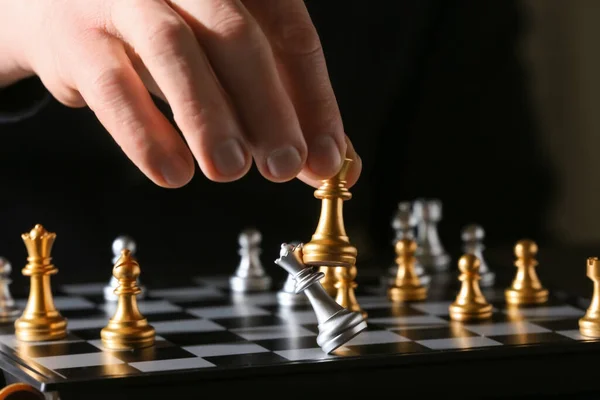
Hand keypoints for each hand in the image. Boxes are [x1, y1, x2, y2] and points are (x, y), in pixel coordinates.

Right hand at [0, 0, 360, 187]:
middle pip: (235, 33)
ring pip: (173, 50)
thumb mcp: (223, 57)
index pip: (289, 31)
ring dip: (208, 116)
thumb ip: (280, 103)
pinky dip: (145, 134)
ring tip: (231, 171)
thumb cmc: (160, 32)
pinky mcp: (74, 34)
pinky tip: (173, 173)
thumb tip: (332, 162)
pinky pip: (111, 84)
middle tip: (285, 166)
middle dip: (268, 106)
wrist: (59, 4)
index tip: (328, 158)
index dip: (314, 99)